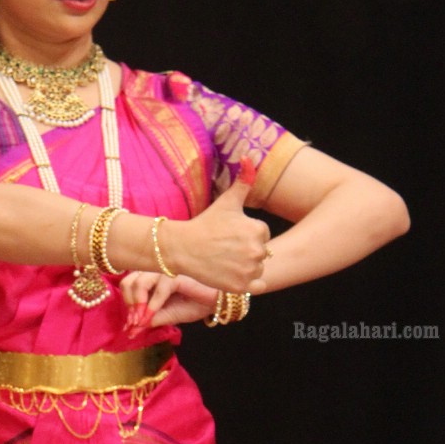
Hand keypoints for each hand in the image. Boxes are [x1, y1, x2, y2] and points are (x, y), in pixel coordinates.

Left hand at [121, 269, 220, 331]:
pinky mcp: (176, 274)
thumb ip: (148, 320)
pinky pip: (158, 290)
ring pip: (139, 283)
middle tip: (136, 322)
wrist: (216, 302)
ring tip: (143, 320)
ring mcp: (164, 269)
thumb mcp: (166, 316)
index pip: (127, 285)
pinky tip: (152, 317)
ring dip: (138, 306)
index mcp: (150, 276)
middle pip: (127, 282)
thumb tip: (130, 332)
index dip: (126, 305)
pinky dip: (153, 306)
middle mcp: (155, 269)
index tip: (131, 325)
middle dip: (129, 305)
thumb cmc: (193, 304)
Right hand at [171, 176, 271, 292]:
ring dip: (247, 268)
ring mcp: (248, 271)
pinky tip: (231, 273)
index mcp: (258, 229)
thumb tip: (249, 157)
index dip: (246, 235)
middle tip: (225, 248)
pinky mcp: (240, 287)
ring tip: (226, 260)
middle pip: (261, 253)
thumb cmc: (205, 223)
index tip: (229, 235)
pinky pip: (256, 286)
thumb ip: (243, 180)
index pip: (262, 234)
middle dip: (247, 251)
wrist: (182, 248)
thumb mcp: (227, 201)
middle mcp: (257, 251)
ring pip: (258, 270)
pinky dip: (247, 283)